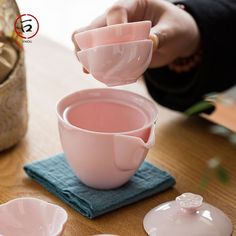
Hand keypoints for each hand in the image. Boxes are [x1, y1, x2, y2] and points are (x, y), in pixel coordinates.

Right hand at [72, 0, 199, 71]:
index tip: (119, 43)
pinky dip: (93, 63)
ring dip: (86, 54)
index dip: (114, 27)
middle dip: (91, 44)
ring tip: (89, 69)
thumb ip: (162, 35)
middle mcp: (119, 18)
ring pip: (88, 39)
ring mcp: (113, 34)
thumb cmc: (177, 29)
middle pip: (94, 26)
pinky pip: (96, 54)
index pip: (117, 10)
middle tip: (96, 62)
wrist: (175, 39)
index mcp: (134, 4)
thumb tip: (148, 42)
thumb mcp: (174, 30)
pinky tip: (93, 72)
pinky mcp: (113, 48)